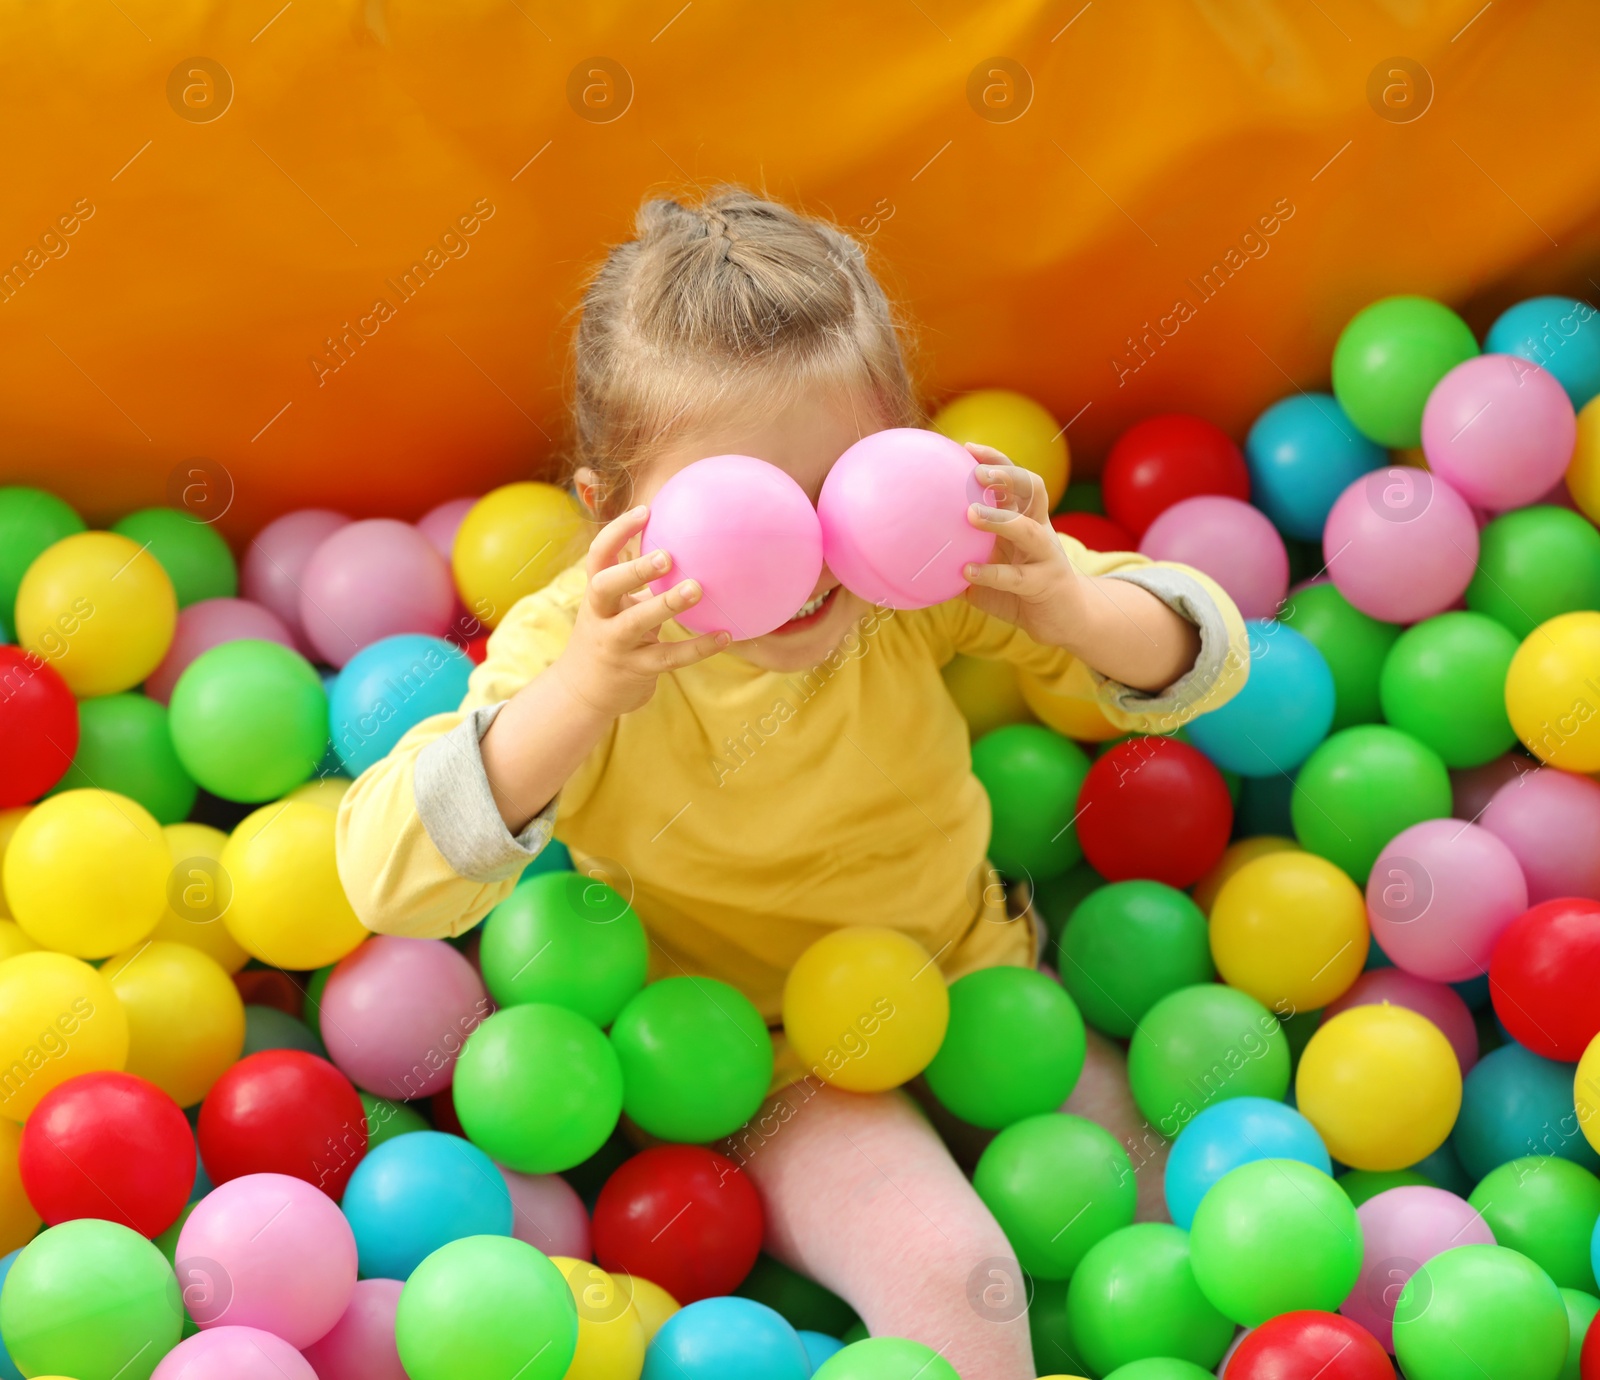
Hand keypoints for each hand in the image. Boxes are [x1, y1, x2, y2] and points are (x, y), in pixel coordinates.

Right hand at [550, 505, 728, 718]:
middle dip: (634, 570)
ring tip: (697, 588)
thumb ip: (638, 584)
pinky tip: (725, 635)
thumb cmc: (609, 638)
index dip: (618, 531)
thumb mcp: (615, 608)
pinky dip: (698, 647)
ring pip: (636, 623)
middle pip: (605, 585)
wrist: (582, 693)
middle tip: (668, 556)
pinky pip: (669, 657)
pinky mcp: (634, 670)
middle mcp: (600, 616)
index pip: (599, 556)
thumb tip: (683, 547)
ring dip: (666, 604)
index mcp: (597, 594)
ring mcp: (614, 644)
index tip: (646, 511)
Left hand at [962, 443, 1087, 646]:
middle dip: (1006, 476)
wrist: (1066, 619)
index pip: (1016, 479)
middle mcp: (1040, 530)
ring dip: (1000, 519)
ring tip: (970, 514)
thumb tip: (913, 549)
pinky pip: (1016, 576)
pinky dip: (991, 573)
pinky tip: (966, 571)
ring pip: (1028, 529)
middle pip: (1032, 489)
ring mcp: (1046, 556)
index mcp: (1027, 519)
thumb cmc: (1020, 589)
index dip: (996, 461)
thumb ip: (962, 555)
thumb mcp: (991, 566)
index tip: (968, 448)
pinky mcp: (1045, 583)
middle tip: (976, 474)